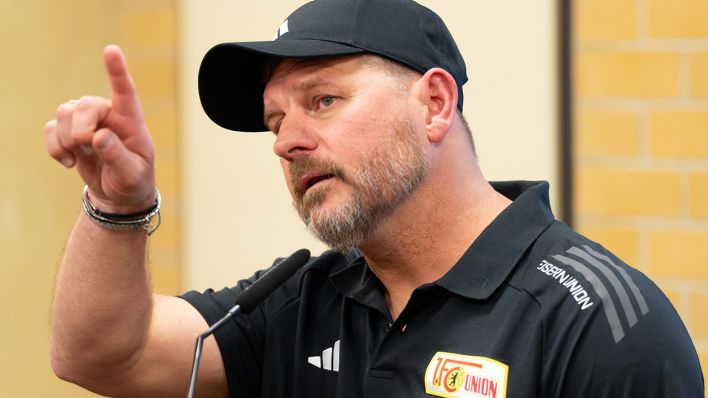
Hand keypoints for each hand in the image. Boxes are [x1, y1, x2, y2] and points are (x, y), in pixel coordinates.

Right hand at [45, 45, 155, 212]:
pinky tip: (69, 161)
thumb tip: (99, 137)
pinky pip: (50, 128)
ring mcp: (88, 122)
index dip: (117, 71)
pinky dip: (54, 147)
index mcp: (131, 121)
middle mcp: (109, 115)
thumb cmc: (133, 181)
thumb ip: (118, 156)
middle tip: (89, 148)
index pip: (125, 92)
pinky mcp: (70, 132)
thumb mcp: (132, 174)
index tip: (111, 50)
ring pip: (64, 112)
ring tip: (82, 156)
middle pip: (83, 104)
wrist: (118, 195)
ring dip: (66, 139)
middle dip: (80, 129)